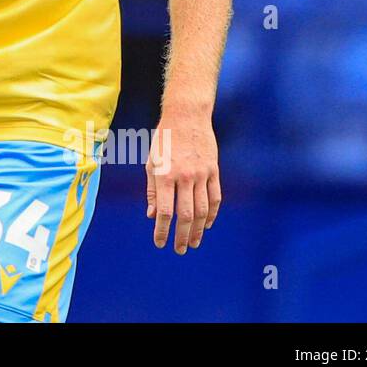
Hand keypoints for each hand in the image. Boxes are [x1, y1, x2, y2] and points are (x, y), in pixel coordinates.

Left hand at [145, 109, 220, 253]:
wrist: (186, 117)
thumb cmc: (163, 140)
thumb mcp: (151, 162)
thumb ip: (152, 190)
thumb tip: (152, 215)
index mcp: (165, 175)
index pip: (164, 211)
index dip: (162, 230)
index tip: (160, 243)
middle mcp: (184, 176)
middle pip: (186, 215)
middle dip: (182, 236)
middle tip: (180, 249)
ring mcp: (201, 174)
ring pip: (203, 210)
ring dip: (199, 230)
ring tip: (194, 242)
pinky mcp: (214, 171)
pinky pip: (215, 198)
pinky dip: (212, 214)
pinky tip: (207, 224)